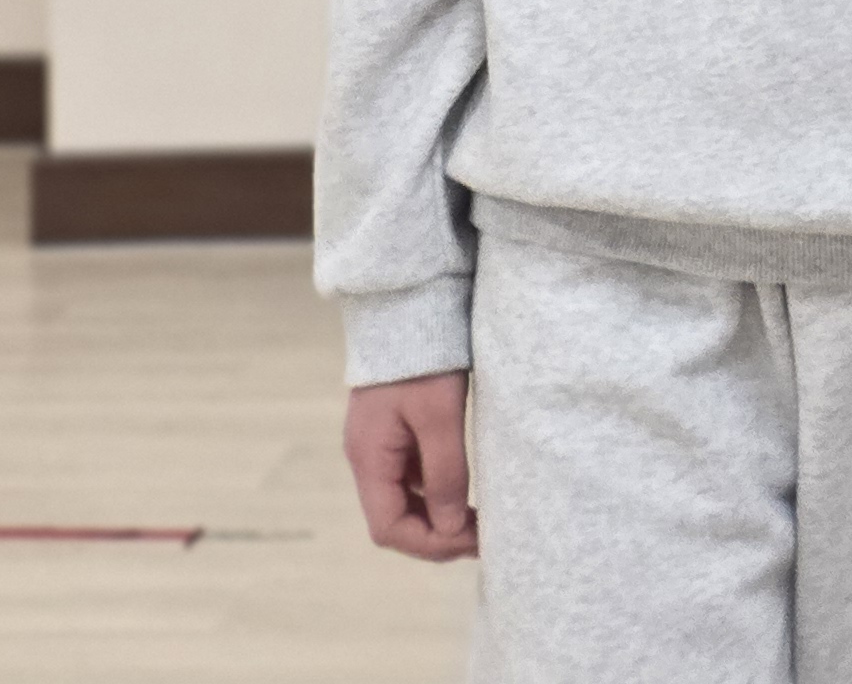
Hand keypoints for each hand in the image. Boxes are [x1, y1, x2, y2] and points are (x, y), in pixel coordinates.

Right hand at [344, 373, 477, 560]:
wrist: (410, 307)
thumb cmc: (424, 359)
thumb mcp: (439, 416)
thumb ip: (444, 473)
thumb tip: (451, 528)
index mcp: (369, 459)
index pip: (389, 528)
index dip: (430, 544)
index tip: (473, 541)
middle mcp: (368, 458)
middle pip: (394, 520)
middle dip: (436, 536)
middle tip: (483, 536)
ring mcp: (379, 445)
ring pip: (403, 501)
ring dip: (437, 517)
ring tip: (480, 519)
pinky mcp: (394, 432)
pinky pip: (410, 477)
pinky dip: (435, 492)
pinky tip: (465, 489)